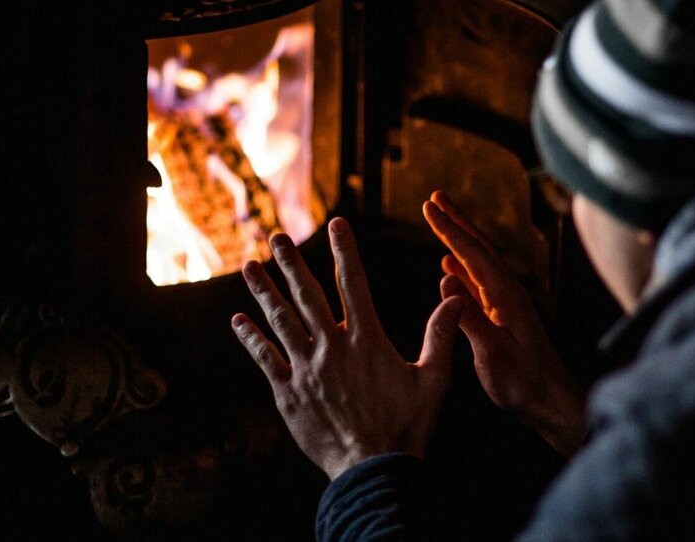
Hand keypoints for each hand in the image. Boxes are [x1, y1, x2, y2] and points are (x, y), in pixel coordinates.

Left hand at [231, 217, 463, 480]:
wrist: (373, 469)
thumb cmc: (407, 426)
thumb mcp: (434, 379)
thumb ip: (441, 335)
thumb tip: (456, 298)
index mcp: (366, 340)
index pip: (352, 283)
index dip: (344, 250)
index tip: (336, 224)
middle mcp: (332, 347)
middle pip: (307, 295)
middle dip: (291, 263)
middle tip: (277, 237)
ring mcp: (306, 369)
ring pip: (280, 321)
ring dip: (263, 292)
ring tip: (249, 267)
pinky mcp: (288, 393)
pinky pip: (265, 359)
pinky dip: (251, 338)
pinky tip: (238, 321)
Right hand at [423, 191, 586, 455]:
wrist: (551, 403)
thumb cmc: (525, 384)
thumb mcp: (493, 354)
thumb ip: (469, 318)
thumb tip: (445, 282)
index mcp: (506, 296)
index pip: (473, 254)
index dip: (449, 230)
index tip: (428, 207)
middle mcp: (508, 292)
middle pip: (479, 248)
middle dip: (456, 222)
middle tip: (434, 197)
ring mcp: (506, 304)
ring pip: (478, 263)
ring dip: (458, 241)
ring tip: (440, 222)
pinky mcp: (503, 318)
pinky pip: (478, 284)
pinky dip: (462, 269)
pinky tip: (449, 268)